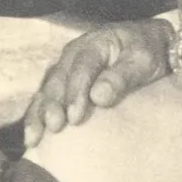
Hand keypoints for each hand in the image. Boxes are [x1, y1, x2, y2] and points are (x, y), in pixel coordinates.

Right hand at [22, 19, 172, 146]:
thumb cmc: (147, 53)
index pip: (81, 69)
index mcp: (93, 44)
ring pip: (46, 89)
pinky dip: (36, 115)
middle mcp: (73, 54)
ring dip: (38, 113)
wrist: (148, 44)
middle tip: (54, 127)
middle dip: (53, 105)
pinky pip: (44, 97)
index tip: (75, 118)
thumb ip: (121, 77)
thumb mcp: (141, 61)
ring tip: (34, 137)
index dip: (76, 93)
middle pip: (57, 80)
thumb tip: (98, 97)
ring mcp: (65, 67)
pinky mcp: (62, 81)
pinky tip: (32, 136)